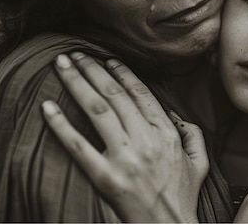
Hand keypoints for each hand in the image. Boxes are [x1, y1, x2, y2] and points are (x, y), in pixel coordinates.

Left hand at [40, 53, 207, 222]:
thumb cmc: (182, 195)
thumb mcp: (199, 160)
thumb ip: (192, 132)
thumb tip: (172, 113)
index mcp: (166, 133)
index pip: (140, 93)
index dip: (121, 72)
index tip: (107, 59)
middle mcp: (146, 141)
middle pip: (114, 95)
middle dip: (92, 69)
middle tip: (75, 54)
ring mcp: (125, 158)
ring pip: (96, 110)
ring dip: (77, 83)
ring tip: (62, 65)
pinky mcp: (105, 177)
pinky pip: (78, 146)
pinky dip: (60, 125)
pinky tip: (47, 108)